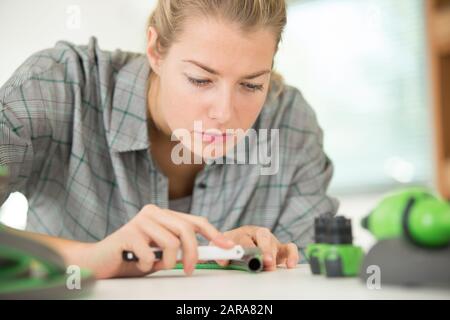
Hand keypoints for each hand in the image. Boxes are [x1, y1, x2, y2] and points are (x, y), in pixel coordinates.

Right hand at [84, 204, 234, 278]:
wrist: (98, 262)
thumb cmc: (132, 258)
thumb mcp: (161, 253)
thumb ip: (180, 249)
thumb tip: (208, 252)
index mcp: (162, 214)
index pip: (194, 220)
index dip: (214, 234)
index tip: (227, 247)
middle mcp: (152, 212)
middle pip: (186, 229)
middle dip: (193, 253)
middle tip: (189, 269)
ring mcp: (139, 220)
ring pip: (171, 242)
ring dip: (167, 262)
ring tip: (154, 265)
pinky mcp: (127, 233)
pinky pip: (151, 254)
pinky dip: (148, 266)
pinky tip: (138, 263)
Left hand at [215, 226, 298, 270]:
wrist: (237, 244)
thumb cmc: (230, 246)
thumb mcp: (219, 247)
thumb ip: (218, 252)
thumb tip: (222, 260)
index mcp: (242, 232)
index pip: (243, 237)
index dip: (244, 246)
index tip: (243, 254)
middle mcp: (258, 233)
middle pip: (263, 235)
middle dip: (263, 248)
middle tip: (263, 260)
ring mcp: (270, 240)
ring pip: (274, 242)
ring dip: (273, 254)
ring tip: (270, 266)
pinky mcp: (281, 248)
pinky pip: (290, 248)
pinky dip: (292, 255)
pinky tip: (290, 265)